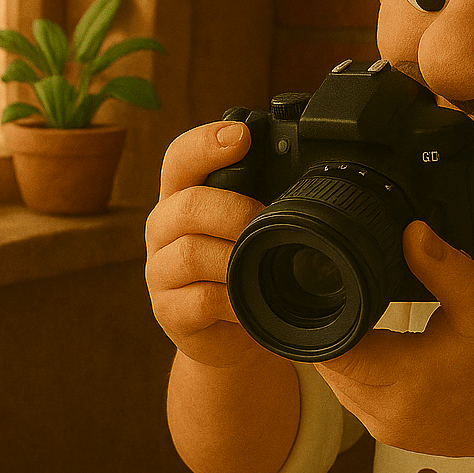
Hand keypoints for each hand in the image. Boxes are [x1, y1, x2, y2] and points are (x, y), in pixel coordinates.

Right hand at [145, 121, 265, 368]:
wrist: (231, 338)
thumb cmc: (243, 272)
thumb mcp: (251, 229)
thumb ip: (262, 198)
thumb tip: (312, 175)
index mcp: (183, 197)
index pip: (180, 158)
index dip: (206, 143)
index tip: (241, 134)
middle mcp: (164, 229)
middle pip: (187, 205)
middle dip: (236, 210)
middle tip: (267, 221)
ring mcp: (161, 272)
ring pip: (192, 252)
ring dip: (234, 256)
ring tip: (261, 262)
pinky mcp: (169, 311)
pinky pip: (201, 300)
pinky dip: (234, 300)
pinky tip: (249, 301)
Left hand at [314, 222, 473, 461]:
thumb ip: (443, 266)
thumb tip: (411, 231)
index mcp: (404, 380)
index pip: (332, 351)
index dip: (320, 317)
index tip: (329, 289)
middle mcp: (385, 412)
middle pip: (327, 363)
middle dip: (333, 326)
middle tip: (350, 294)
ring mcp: (382, 427)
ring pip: (335, 381)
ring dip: (344, 350)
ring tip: (363, 318)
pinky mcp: (385, 432)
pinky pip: (352, 395)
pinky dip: (357, 370)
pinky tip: (375, 348)